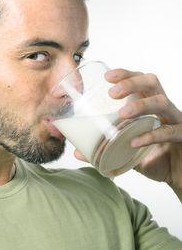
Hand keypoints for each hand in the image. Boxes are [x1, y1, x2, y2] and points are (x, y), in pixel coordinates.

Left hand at [103, 68, 181, 199]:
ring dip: (141, 105)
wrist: (176, 174)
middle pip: (151, 83)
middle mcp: (163, 108)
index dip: (125, 75)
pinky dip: (151, 136)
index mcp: (149, 105)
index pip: (139, 81)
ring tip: (123, 113)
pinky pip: (169, 132)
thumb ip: (104, 148)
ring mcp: (174, 121)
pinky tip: (135, 142)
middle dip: (131, 83)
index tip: (107, 77)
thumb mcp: (125, 150)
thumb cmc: (152, 156)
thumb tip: (77, 152)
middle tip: (112, 93)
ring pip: (162, 102)